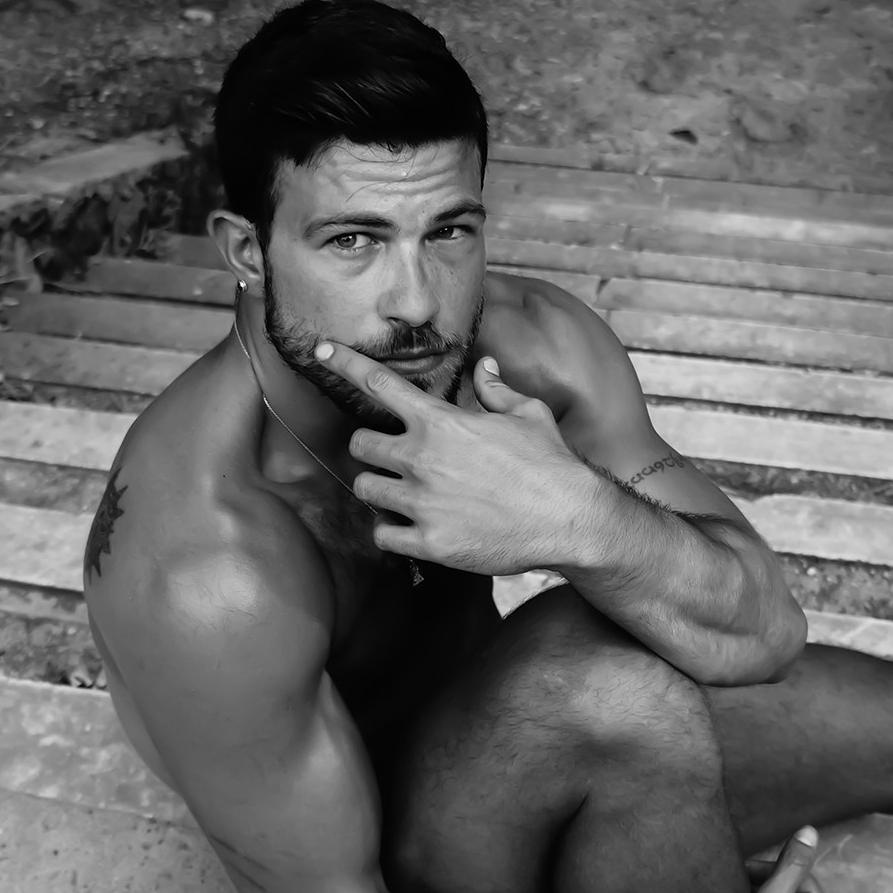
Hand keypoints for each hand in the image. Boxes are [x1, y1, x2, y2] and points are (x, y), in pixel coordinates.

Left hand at [313, 342, 595, 575]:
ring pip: (364, 489)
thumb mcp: (529, 415)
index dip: (344, 362)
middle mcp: (422, 459)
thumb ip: (495, 391)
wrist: (570, 519)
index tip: (321, 350)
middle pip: (359, 443)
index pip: (377, 382)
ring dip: (378, 488)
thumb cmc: (551, 464)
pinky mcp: (429, 542)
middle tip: (393, 456)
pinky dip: (390, 531)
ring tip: (401, 492)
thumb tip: (483, 367)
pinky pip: (382, 535)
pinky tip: (410, 528)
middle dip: (371, 447)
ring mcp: (422, 503)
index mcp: (441, 422)